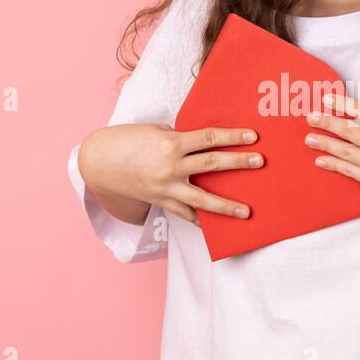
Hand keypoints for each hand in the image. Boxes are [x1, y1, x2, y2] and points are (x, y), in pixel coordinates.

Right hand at [84, 123, 263, 224]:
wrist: (100, 162)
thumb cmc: (129, 140)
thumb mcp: (157, 131)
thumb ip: (182, 139)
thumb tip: (207, 146)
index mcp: (170, 143)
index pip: (209, 138)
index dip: (233, 136)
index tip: (253, 136)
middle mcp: (170, 167)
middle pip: (212, 164)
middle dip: (238, 162)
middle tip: (260, 162)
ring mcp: (166, 188)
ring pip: (202, 199)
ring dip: (226, 206)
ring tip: (246, 211)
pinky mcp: (161, 202)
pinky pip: (185, 214)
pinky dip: (200, 221)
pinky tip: (216, 228)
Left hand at [303, 92, 359, 214]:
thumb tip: (358, 121)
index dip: (340, 104)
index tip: (325, 98)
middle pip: (347, 130)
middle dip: (325, 122)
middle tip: (309, 117)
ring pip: (344, 150)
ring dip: (324, 143)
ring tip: (309, 138)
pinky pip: (349, 170)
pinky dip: (333, 164)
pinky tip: (321, 160)